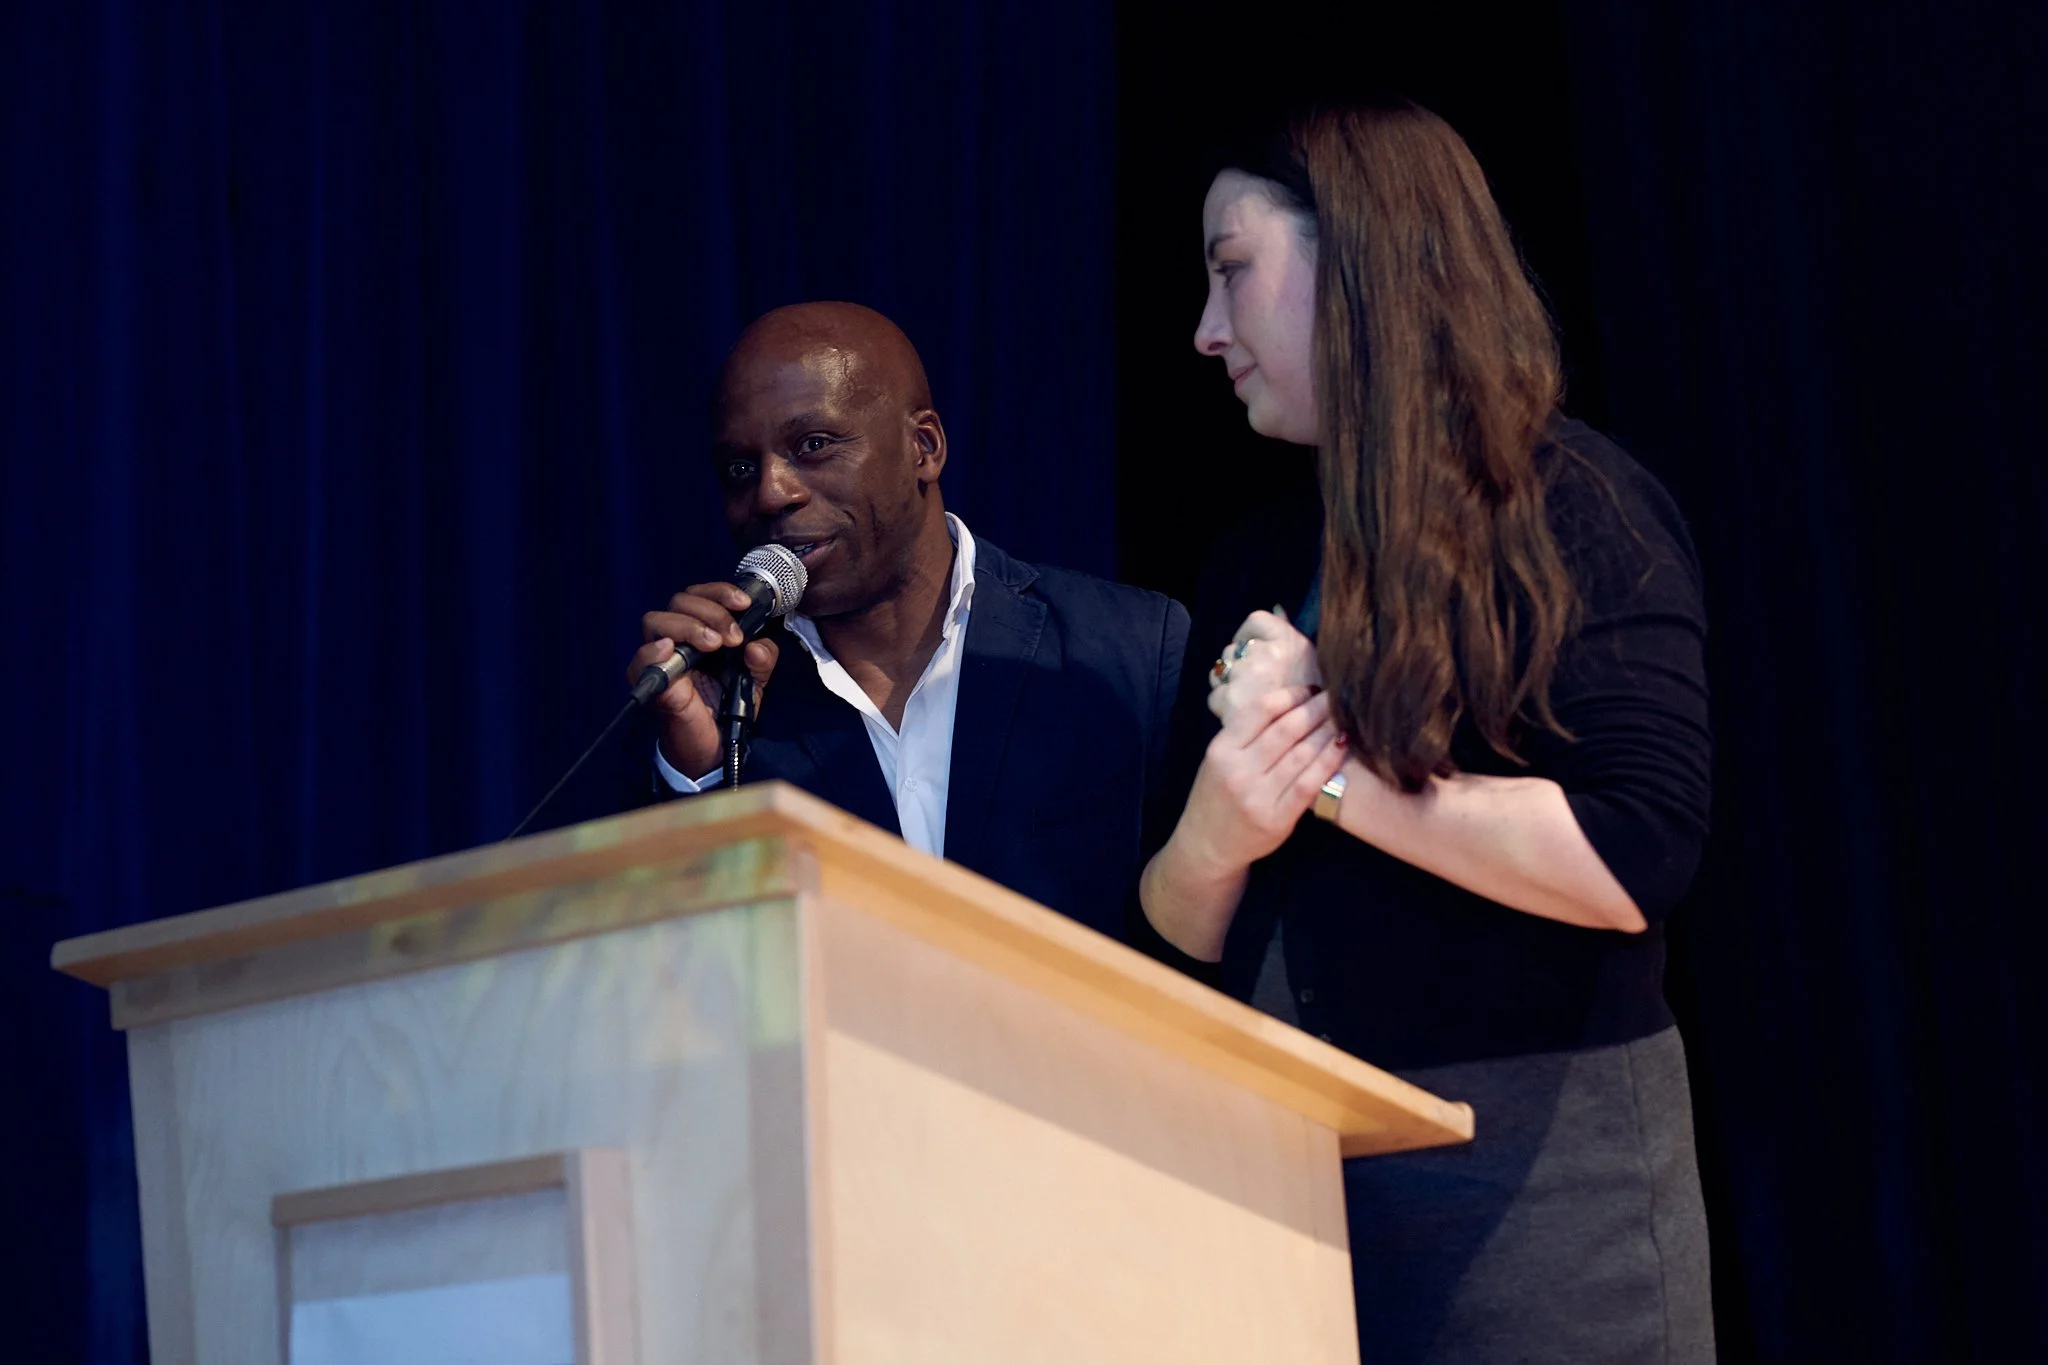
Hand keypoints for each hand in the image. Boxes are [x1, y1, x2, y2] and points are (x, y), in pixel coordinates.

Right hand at [627, 583, 780, 776]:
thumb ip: (763, 658)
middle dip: (712, 611)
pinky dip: (653, 650)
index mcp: (700, 631)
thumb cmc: (728, 708)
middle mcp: (676, 640)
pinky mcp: (652, 684)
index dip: (721, 592)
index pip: (700, 595)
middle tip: (733, 637)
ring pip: (657, 620)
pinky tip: (671, 648)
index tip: (744, 604)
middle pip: (679, 601)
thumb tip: (757, 646)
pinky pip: (641, 660)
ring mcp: (660, 660)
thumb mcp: (756, 679)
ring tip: (716, 644)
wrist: (716, 748)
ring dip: (690, 626)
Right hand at [1171, 684, 1347, 880]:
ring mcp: (1258, 796)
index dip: (1291, 695)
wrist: (1207, 845)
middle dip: (1315, 709)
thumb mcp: (1218, 760)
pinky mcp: (1278, 818)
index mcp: (1221, 749)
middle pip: (1286, 730)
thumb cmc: (1216, 796)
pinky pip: (1309, 783)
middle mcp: (1238, 771)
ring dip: (1326, 732)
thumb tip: (1290, 703)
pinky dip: (1328, 761)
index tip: (1310, 689)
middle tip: (1335, 696)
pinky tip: (1341, 746)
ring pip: (1301, 754)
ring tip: (1342, 718)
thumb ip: (1245, 735)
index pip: (1261, 711)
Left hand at [1206, 609, 1322, 721]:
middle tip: (1256, 684)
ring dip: (1230, 685)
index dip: (1252, 636)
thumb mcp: (1311, 666)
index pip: (1258, 621)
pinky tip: (1241, 716)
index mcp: (1293, 644)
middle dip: (1240, 664)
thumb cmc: (1316, 712)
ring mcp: (1248, 678)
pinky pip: (1217, 697)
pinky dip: (1225, 706)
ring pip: (1222, 672)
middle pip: (1236, 649)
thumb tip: (1277, 608)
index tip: (1258, 651)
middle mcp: (1270, 656)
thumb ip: (1289, 636)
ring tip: (1249, 701)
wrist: (1316, 753)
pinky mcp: (1232, 704)